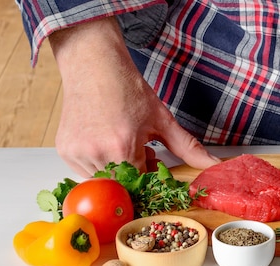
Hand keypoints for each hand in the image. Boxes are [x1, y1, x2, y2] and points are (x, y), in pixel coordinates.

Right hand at [49, 17, 219, 176]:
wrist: (95, 66)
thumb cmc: (128, 90)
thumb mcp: (163, 120)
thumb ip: (189, 148)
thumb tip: (214, 165)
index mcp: (123, 147)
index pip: (142, 185)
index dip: (151, 176)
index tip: (154, 163)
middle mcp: (97, 153)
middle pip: (123, 185)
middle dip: (135, 174)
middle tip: (140, 150)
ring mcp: (78, 153)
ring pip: (104, 181)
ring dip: (117, 170)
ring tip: (123, 142)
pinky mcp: (66, 150)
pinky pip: (85, 172)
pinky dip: (99, 164)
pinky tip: (106, 142)